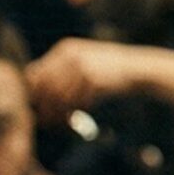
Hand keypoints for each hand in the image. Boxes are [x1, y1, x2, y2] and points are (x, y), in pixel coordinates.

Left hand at [25, 38, 140, 121]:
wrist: (139, 69)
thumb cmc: (109, 71)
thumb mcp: (85, 63)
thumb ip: (62, 72)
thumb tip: (36, 91)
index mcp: (65, 49)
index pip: (36, 73)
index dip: (34, 93)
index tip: (38, 109)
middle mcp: (70, 55)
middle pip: (44, 86)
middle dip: (43, 106)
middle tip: (46, 122)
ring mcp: (82, 66)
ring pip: (58, 96)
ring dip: (58, 114)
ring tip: (60, 124)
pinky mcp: (93, 79)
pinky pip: (75, 101)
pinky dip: (74, 113)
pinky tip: (76, 120)